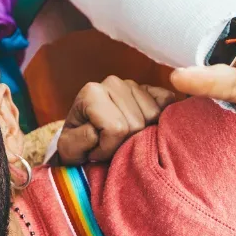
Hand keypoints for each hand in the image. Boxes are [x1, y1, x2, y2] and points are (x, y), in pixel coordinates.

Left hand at [55, 77, 180, 164]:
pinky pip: (167, 101)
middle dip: (123, 144)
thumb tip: (95, 131)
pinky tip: (146, 128)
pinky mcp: (150, 90)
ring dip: (141, 135)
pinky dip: (162, 118)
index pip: (116, 128)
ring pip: (154, 115)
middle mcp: (113, 83)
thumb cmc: (78, 144)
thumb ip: (78, 141)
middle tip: (109, 147)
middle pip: (136, 123)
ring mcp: (134, 85)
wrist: (85, 137)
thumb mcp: (69, 148)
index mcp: (92, 92)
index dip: (108, 148)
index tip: (96, 152)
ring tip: (122, 139)